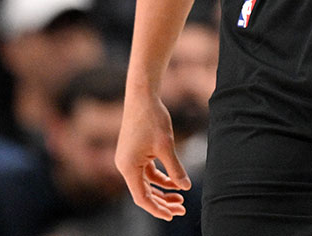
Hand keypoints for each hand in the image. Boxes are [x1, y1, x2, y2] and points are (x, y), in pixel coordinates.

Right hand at [115, 89, 190, 220]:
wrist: (142, 96)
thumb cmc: (152, 119)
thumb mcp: (166, 146)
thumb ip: (175, 168)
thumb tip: (186, 187)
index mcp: (128, 167)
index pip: (141, 197)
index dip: (157, 209)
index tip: (172, 216)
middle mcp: (124, 166)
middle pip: (144, 192)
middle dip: (162, 202)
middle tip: (182, 209)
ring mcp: (128, 159)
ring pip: (147, 183)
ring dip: (163, 190)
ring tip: (181, 197)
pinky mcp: (134, 153)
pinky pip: (147, 172)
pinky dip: (161, 177)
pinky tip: (176, 181)